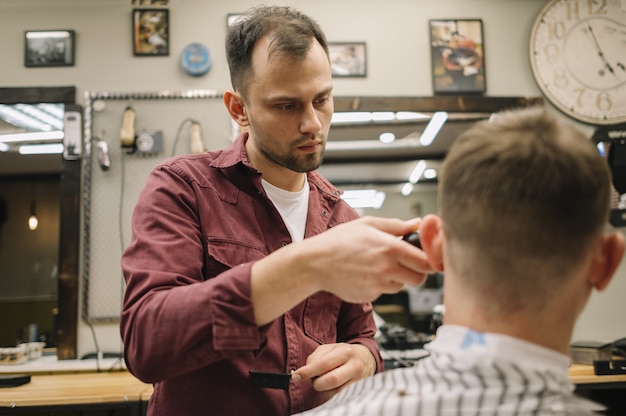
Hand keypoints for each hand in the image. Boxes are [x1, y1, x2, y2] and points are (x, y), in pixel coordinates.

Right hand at [251, 216, 437, 325]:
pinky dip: (380, 285)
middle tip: (406, 263)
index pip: (426, 261)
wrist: (315, 263)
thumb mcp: (367, 224)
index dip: (430, 260)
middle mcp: (386, 269)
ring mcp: (378, 285)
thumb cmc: (339, 240)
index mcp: (389, 248)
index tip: (426, 256)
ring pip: (401, 286)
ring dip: (397, 278)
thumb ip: (396, 226)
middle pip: (419, 279)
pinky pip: (384, 292)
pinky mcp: (370, 297)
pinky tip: (365, 274)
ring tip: (378, 265)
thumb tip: (417, 224)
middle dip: (417, 272)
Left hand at [291, 343, 375, 400]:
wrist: (366, 359)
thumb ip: (315, 357)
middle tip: (314, 379)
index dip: (307, 372)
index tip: (295, 377)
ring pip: (334, 392)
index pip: (323, 364)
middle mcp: (354, 366)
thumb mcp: (330, 348)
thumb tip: (304, 371)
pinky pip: (339, 398)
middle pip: (330, 380)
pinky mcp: (359, 391)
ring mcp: (359, 381)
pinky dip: (330, 394)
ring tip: (326, 380)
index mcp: (345, 352)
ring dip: (323, 390)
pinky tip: (332, 386)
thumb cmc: (344, 353)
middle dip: (316, 383)